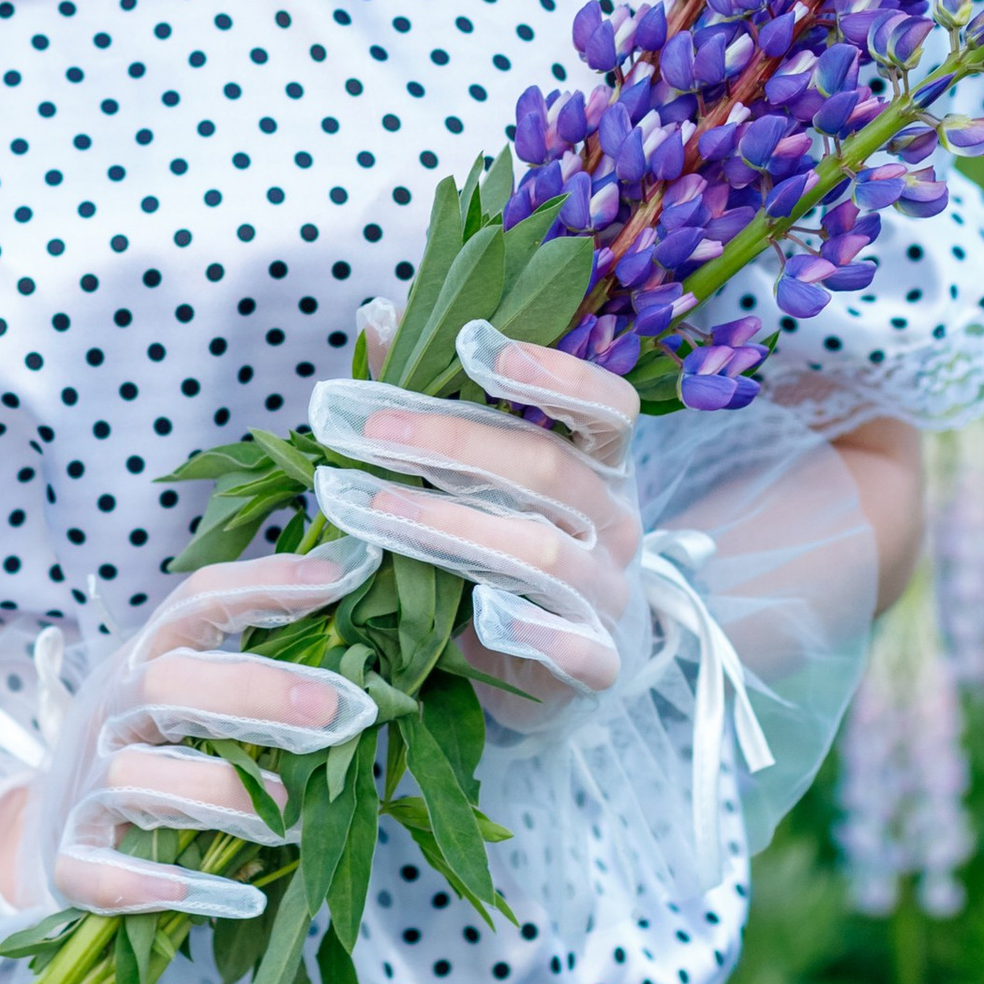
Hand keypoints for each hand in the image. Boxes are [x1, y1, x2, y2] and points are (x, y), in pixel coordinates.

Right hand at [12, 550, 378, 921]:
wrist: (36, 831)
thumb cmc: (141, 752)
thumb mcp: (179, 696)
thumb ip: (251, 675)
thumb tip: (369, 651)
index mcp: (144, 660)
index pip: (197, 603)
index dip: (267, 583)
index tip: (348, 573)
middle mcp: (110, 714)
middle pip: (168, 686)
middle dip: (255, 693)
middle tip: (339, 712)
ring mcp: (83, 787)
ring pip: (136, 778)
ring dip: (223, 794)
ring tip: (297, 815)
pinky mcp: (70, 860)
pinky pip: (100, 873)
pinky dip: (156, 884)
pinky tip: (228, 897)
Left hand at [306, 322, 643, 727]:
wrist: (549, 666)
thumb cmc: (506, 546)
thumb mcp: (478, 475)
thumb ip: (434, 396)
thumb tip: (381, 317)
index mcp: (600, 466)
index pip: (607, 406)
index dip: (553, 373)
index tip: (474, 344)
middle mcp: (616, 522)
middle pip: (547, 469)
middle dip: (451, 443)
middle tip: (366, 431)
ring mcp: (609, 594)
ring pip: (540, 551)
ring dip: (448, 526)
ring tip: (368, 509)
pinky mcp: (596, 662)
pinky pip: (576, 648)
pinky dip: (531, 631)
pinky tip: (480, 617)